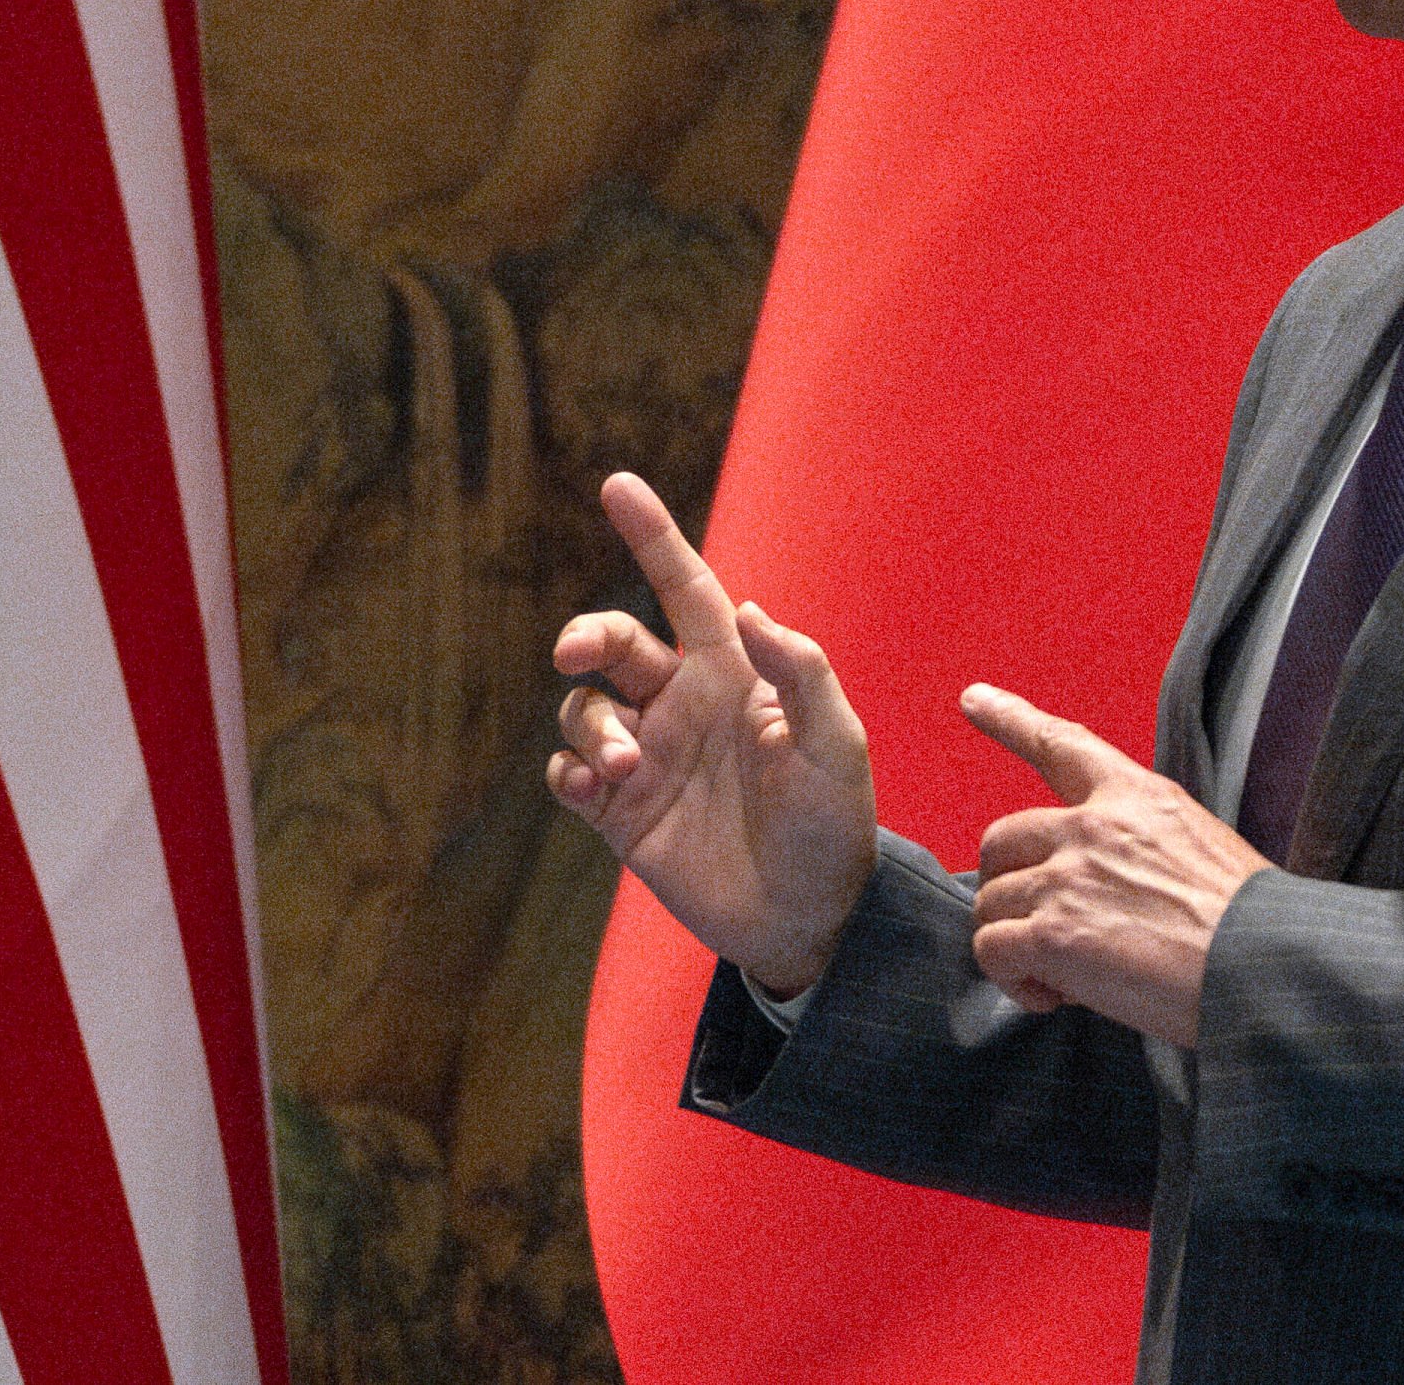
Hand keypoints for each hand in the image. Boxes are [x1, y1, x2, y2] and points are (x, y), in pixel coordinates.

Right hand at [548, 473, 876, 997]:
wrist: (810, 917)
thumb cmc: (833, 825)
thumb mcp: (837, 746)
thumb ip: (800, 673)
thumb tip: (750, 608)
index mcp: (732, 672)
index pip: (687, 587)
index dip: (653, 536)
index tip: (617, 485)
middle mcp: (682, 703)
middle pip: (615, 642)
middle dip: (587, 635)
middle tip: (577, 654)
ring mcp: (648, 756)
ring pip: (586, 709)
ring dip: (591, 725)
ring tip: (622, 766)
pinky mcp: (621, 812)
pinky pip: (569, 772)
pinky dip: (566, 770)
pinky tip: (588, 786)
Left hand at [963, 684, 1268, 1047]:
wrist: (1265, 967)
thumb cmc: (1250, 924)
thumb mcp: (1202, 847)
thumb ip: (1138, 848)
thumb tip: (1099, 892)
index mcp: (1136, 797)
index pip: (1062, 744)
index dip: (1011, 718)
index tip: (973, 698)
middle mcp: (1090, 826)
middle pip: (1001, 840)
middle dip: (1006, 884)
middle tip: (1039, 927)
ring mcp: (1066, 878)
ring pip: (989, 900)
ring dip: (1012, 939)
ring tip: (1056, 975)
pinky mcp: (1053, 935)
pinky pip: (992, 949)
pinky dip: (1010, 979)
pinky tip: (1049, 995)